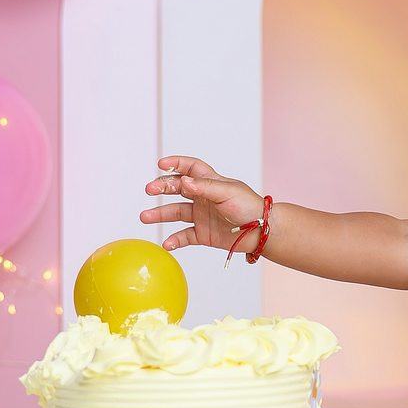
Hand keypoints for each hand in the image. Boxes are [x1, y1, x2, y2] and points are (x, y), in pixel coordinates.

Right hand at [139, 155, 266, 253]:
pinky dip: (175, 240)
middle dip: (162, 188)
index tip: (161, 164)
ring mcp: (202, 216)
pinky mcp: (203, 234)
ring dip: (160, 214)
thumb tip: (184, 181)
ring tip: (145, 217)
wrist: (262, 231)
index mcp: (211, 183)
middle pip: (178, 189)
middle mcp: (203, 198)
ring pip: (176, 213)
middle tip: (149, 190)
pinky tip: (167, 243)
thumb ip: (205, 187)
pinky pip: (184, 236)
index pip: (190, 168)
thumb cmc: (249, 207)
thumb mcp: (227, 192)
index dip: (176, 163)